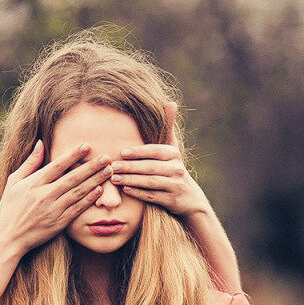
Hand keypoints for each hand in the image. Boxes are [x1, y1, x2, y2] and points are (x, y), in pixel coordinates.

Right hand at [0, 140, 112, 256]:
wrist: (9, 237)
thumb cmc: (10, 208)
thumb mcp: (13, 182)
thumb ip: (29, 163)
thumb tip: (40, 143)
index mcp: (34, 183)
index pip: (57, 165)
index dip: (73, 155)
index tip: (86, 146)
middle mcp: (45, 195)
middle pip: (72, 178)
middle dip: (91, 167)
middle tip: (106, 158)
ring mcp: (53, 210)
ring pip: (78, 192)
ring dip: (95, 181)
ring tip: (108, 171)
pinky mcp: (59, 223)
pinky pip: (77, 209)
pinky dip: (88, 199)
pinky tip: (100, 190)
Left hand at [109, 102, 208, 217]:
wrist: (190, 198)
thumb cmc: (173, 169)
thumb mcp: (173, 149)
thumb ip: (168, 128)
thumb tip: (171, 103)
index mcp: (174, 154)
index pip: (155, 150)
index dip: (139, 151)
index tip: (122, 152)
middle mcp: (177, 169)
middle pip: (150, 167)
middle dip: (130, 167)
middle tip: (113, 166)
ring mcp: (175, 186)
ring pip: (150, 182)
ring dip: (131, 180)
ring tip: (114, 178)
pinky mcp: (172, 201)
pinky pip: (152, 196)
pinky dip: (138, 193)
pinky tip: (125, 190)